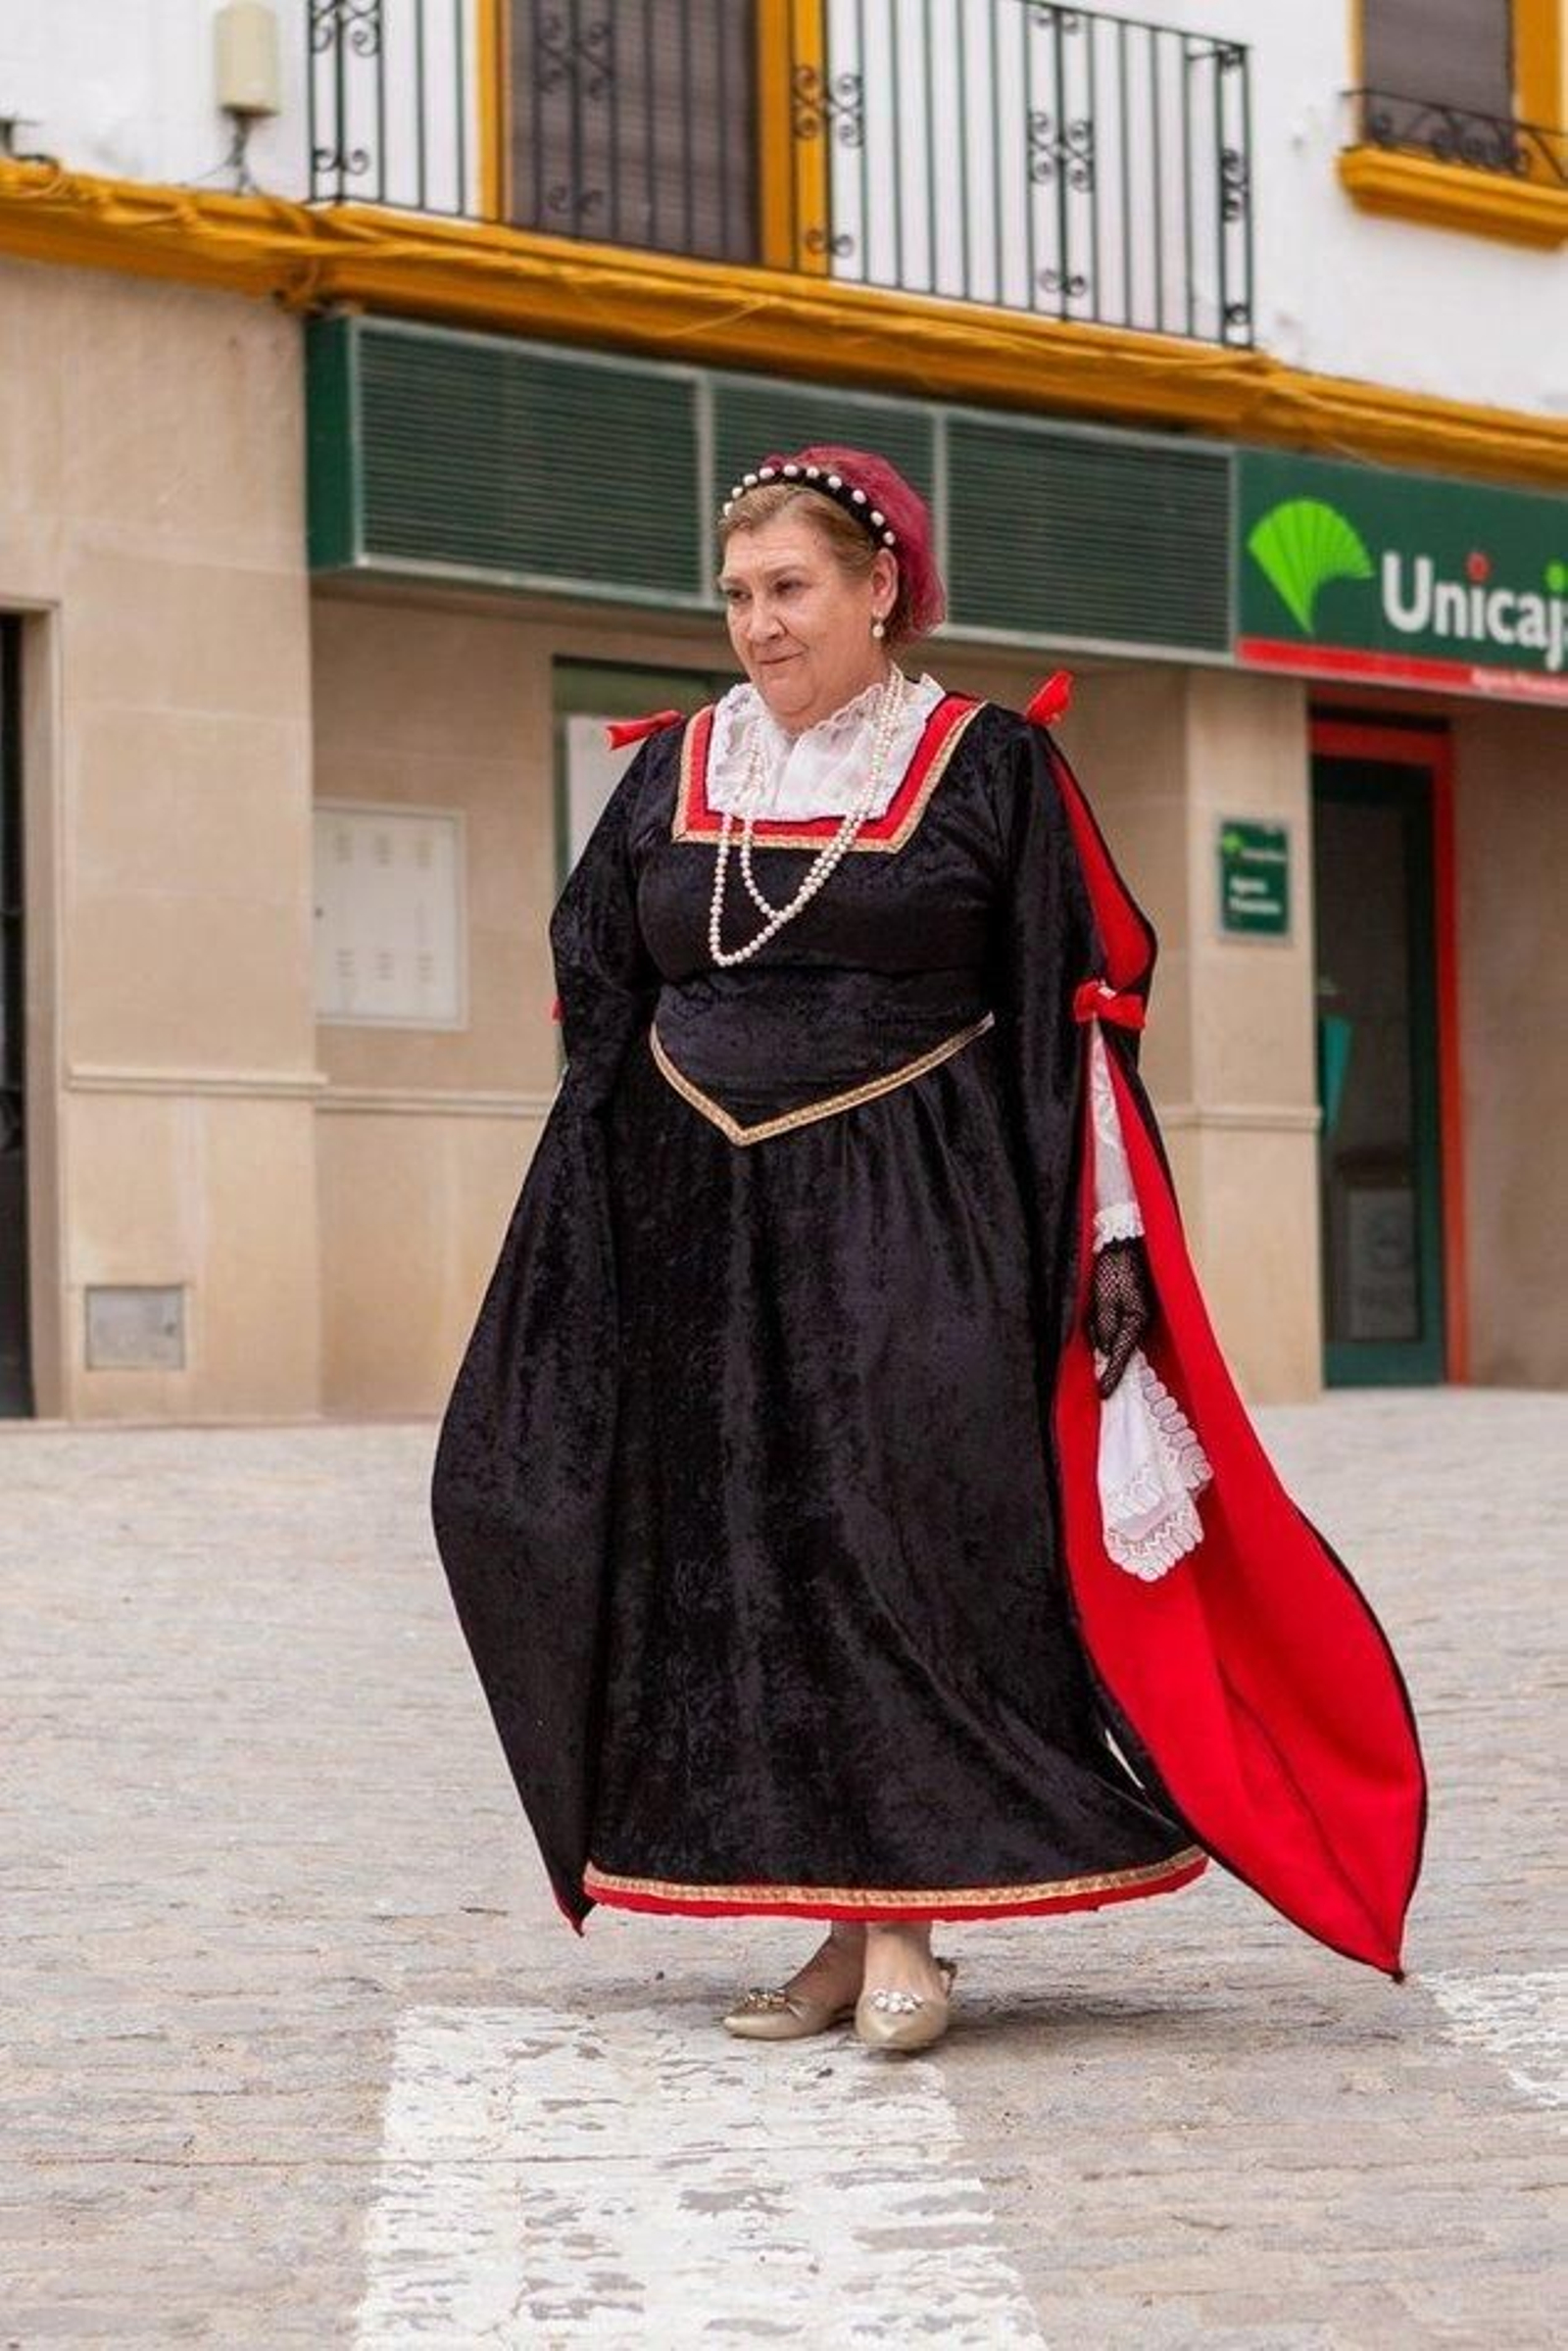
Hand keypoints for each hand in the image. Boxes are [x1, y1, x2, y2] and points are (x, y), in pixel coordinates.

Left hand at [1089, 1236, 1153, 1397]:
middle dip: (1106, 1350)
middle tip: (1097, 1359)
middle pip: (1118, 1346)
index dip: (1112, 1375)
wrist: (1125, 1241)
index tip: (1104, 1394)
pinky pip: (1118, 1323)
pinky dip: (1106, 1321)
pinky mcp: (1135, 1306)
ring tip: (1096, 1307)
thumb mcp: (1104, 1298)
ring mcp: (1140, 1313)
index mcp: (1136, 1319)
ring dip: (1102, 1330)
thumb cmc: (1114, 1266)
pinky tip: (1101, 1304)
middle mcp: (1141, 1319)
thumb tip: (1105, 1349)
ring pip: (1116, 1334)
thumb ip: (1105, 1325)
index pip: (1122, 1355)